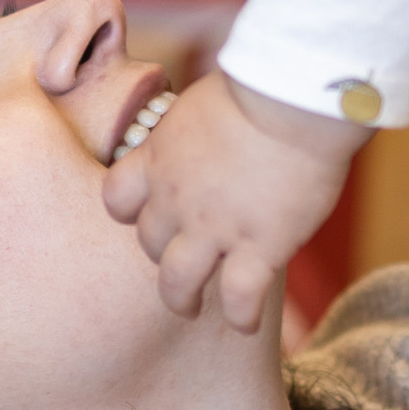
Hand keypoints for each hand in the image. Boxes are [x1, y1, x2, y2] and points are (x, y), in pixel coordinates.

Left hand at [104, 66, 355, 328]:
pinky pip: (239, 299)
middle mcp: (176, 200)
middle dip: (162, 254)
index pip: (117, 198)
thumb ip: (195, 130)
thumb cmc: (259, 85)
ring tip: (190, 307)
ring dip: (182, 299)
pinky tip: (246, 324)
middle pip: (149, 242)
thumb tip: (207, 132)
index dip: (131, 211)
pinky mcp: (258, 247)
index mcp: (158, 158)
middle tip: (179, 262)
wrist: (291, 100)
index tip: (148, 214)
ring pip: (177, 283)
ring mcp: (214, 229)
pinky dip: (241, 317)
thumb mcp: (204, 101)